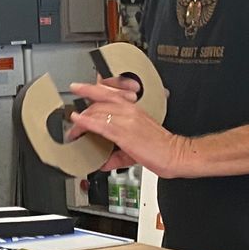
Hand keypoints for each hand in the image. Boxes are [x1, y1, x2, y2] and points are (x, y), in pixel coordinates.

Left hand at [66, 79, 190, 176]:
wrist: (176, 154)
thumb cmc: (161, 147)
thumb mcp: (136, 144)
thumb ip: (117, 153)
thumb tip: (103, 162)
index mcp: (133, 109)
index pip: (108, 93)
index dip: (91, 88)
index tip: (78, 88)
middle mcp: (129, 111)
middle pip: (99, 102)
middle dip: (82, 108)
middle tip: (71, 118)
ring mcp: (127, 121)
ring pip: (98, 111)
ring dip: (81, 119)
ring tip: (72, 126)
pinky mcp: (125, 134)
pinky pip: (101, 125)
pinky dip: (86, 122)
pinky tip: (78, 121)